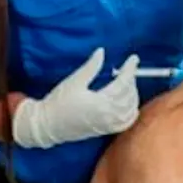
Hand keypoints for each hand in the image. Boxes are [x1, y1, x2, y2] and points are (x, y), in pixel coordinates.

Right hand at [12, 48, 140, 147]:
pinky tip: (131, 105)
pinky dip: (132, 113)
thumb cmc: (59, 103)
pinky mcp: (105, 130)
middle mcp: (107, 115)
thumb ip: (91, 66)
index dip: (130, 69)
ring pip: (130, 109)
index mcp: (100, 102)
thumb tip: (101, 52)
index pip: (123, 83)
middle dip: (131, 79)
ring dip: (133, 95)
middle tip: (128, 68)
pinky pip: (125, 123)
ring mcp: (107, 125)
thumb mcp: (74, 81)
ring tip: (129, 83)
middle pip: (129, 95)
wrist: (48, 125)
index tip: (133, 59)